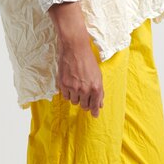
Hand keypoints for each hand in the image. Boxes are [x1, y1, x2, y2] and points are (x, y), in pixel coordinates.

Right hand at [48, 1, 104, 116]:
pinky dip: (67, 93)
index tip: (94, 115)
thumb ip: (99, 91)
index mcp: (96, 87)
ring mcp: (73, 88)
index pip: (95, 105)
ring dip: (76, 97)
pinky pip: (65, 96)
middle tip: (84, 97)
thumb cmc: (88, 60)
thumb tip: (100, 104)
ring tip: (76, 87)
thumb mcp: (98, 75)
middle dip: (85, 103)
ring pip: (74, 101)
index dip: (94, 111)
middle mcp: (85, 89)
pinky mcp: (63, 84)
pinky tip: (70, 85)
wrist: (75, 48)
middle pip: (84, 106)